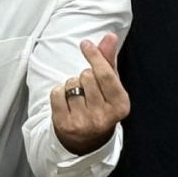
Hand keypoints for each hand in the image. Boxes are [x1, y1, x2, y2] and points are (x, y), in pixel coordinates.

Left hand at [52, 35, 129, 153]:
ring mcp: (84, 123)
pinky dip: (58, 92)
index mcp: (120, 106)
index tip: (85, 44)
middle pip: (86, 76)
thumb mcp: (110, 86)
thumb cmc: (100, 105)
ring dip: (71, 85)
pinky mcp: (65, 125)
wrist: (85, 140)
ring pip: (71, 84)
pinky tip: (66, 102)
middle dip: (84, 76)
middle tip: (87, 89)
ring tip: (78, 97)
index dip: (94, 56)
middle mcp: (104, 117)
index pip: (105, 74)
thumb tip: (110, 36)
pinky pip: (56, 93)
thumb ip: (109, 60)